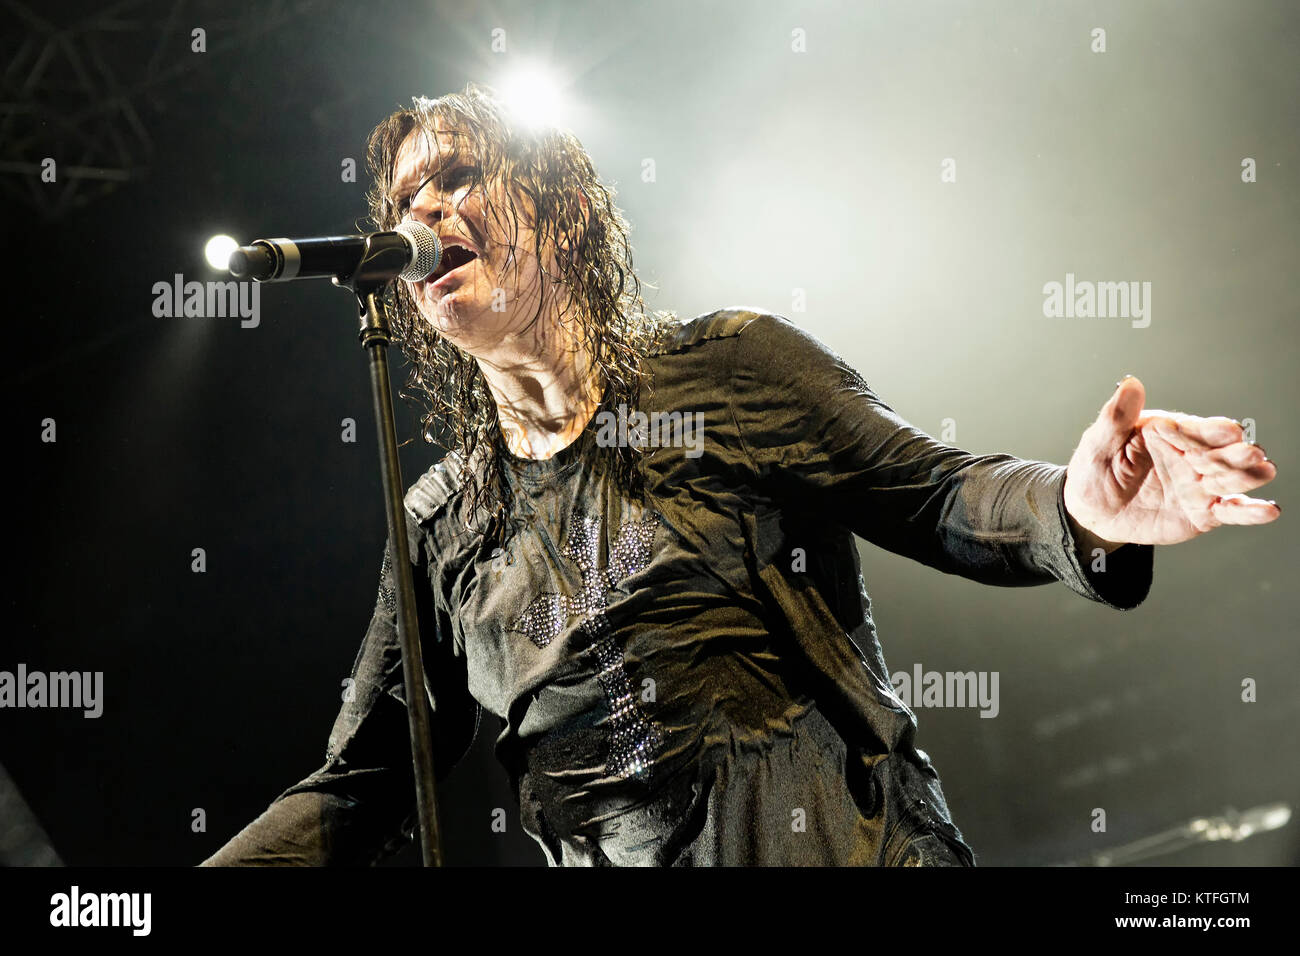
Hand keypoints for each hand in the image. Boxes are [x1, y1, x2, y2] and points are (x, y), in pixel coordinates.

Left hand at [1063, 376, 1279, 546]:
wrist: (1093, 511)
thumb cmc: (1095, 469)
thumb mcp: (1098, 444)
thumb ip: (1116, 418)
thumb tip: (1130, 384)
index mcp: (1170, 433)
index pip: (1194, 429)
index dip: (1211, 429)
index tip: (1228, 429)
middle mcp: (1191, 456)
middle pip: (1220, 453)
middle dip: (1237, 452)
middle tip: (1251, 453)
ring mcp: (1200, 484)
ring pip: (1231, 480)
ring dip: (1249, 476)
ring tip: (1263, 472)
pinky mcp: (1203, 512)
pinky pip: (1229, 511)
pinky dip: (1249, 512)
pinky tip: (1267, 511)